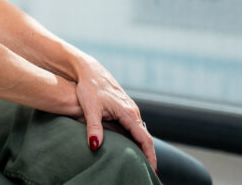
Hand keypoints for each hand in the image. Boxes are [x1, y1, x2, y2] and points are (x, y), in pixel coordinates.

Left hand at [73, 56, 156, 170]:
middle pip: (145, 137)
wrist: (88, 70)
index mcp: (128, 113)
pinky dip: (136, 139)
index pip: (144, 139)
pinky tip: (132, 147)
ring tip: (143, 163)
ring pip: (140, 132)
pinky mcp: (124, 108)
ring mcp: (129, 109)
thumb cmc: (88, 88)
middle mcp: (132, 111)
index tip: (152, 169)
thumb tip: (94, 146)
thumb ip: (93, 127)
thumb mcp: (90, 108)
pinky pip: (134, 126)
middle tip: (150, 171)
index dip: (149, 155)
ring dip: (143, 147)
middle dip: (149, 154)